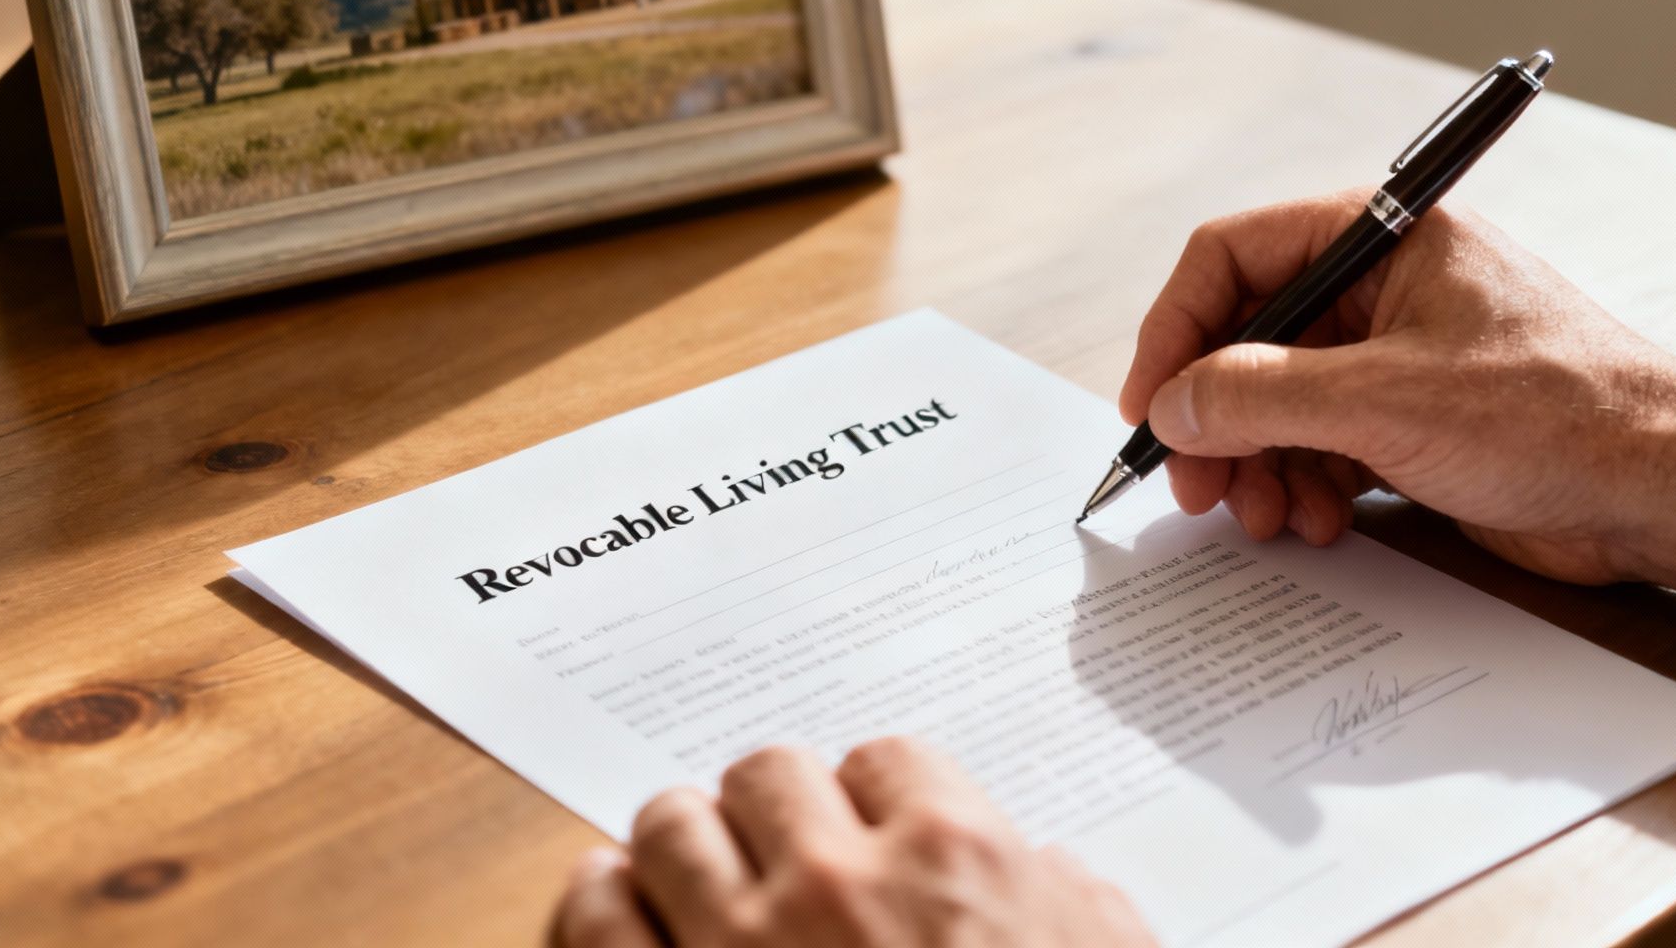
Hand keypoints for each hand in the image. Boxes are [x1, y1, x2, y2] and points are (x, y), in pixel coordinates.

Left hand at [558, 738, 1155, 947]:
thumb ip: (1078, 909)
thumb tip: (1051, 875)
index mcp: (954, 860)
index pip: (885, 760)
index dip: (874, 798)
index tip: (869, 829)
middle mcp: (838, 882)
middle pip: (769, 774)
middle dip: (774, 810)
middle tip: (781, 850)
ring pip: (672, 823)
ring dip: (683, 842)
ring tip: (693, 869)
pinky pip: (597, 917)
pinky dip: (601, 901)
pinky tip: (615, 903)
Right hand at [1120, 190, 1675, 596]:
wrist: (1665, 489)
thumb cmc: (1556, 413)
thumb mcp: (1383, 400)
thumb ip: (1259, 395)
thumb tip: (1173, 403)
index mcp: (1382, 238)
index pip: (1233, 258)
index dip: (1175, 330)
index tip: (1150, 406)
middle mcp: (1382, 290)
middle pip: (1248, 342)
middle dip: (1216, 420)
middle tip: (1198, 489)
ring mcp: (1397, 361)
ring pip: (1279, 405)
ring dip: (1259, 467)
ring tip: (1268, 519)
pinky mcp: (1415, 425)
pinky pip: (1323, 448)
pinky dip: (1307, 488)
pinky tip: (1321, 524)